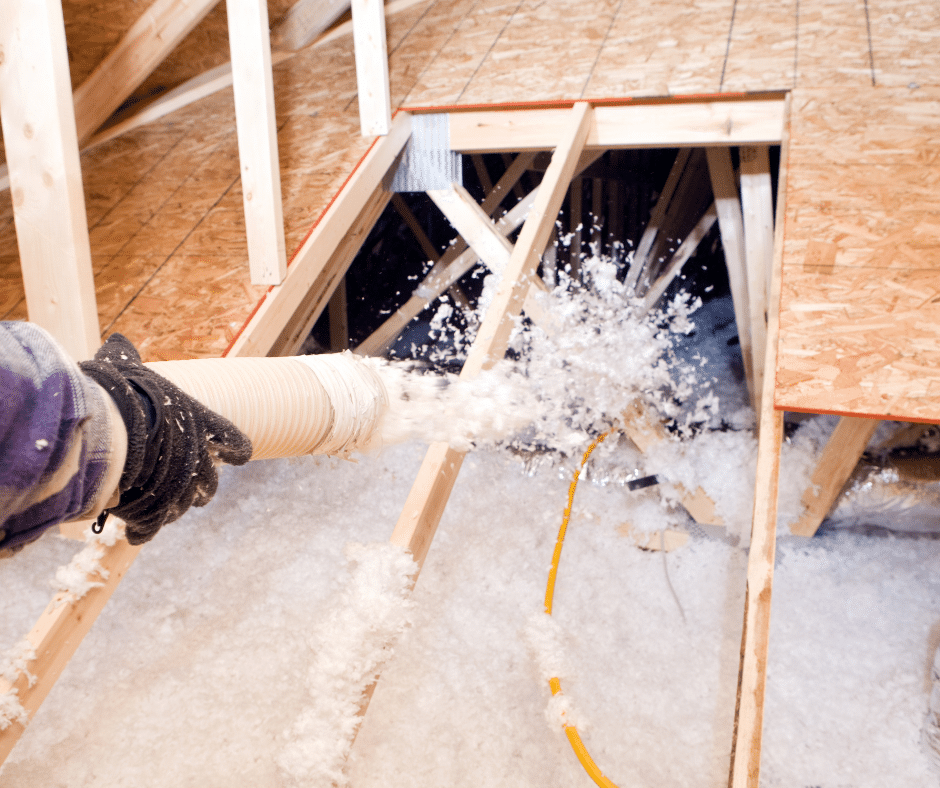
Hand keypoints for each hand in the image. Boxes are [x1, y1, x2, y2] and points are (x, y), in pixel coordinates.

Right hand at [79, 335, 251, 543]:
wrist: (113, 426)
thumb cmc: (121, 392)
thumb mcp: (123, 369)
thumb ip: (124, 360)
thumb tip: (117, 342)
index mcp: (201, 423)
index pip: (234, 442)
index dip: (234, 449)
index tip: (235, 454)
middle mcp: (198, 457)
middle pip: (208, 482)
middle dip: (199, 486)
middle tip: (186, 488)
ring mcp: (181, 486)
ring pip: (184, 504)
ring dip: (172, 506)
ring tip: (154, 506)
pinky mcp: (157, 509)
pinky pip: (154, 524)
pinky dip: (144, 528)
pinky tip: (136, 530)